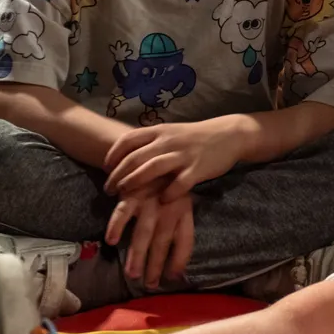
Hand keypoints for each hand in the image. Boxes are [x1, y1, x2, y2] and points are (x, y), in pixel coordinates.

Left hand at [104, 116, 249, 199]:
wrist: (229, 135)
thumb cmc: (196, 137)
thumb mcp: (171, 133)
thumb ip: (151, 142)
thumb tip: (126, 156)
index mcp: (160, 131)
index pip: (128, 140)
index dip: (112, 155)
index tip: (105, 169)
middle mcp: (168, 142)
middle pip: (135, 157)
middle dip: (118, 175)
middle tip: (109, 189)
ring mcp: (183, 155)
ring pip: (152, 168)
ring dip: (135, 182)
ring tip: (124, 195)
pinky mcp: (198, 169)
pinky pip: (179, 183)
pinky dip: (168, 193)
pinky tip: (161, 201)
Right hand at [105, 188, 194, 287]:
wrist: (153, 148)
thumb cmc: (167, 182)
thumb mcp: (180, 200)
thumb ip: (179, 227)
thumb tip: (179, 265)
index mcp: (184, 209)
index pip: (186, 239)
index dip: (180, 259)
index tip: (173, 277)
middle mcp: (169, 206)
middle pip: (164, 240)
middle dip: (156, 263)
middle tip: (150, 284)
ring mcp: (150, 200)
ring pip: (144, 231)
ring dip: (137, 253)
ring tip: (132, 274)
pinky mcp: (132, 191)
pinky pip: (123, 211)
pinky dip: (117, 225)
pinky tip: (111, 241)